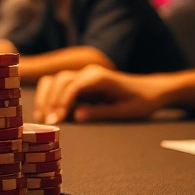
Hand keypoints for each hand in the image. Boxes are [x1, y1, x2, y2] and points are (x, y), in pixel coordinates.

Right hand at [34, 64, 168, 123]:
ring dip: (46, 97)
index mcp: (100, 78)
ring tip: (42, 117)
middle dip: (51, 101)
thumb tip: (76, 117)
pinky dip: (49, 95)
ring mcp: (83, 74)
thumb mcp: (125, 111)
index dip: (62, 102)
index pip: (73, 86)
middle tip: (47, 122)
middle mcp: (89, 72)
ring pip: (55, 80)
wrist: (152, 90)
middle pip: (60, 80)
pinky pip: (59, 84)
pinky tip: (46, 110)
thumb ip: (100, 113)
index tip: (56, 119)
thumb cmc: (141, 102)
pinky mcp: (81, 80)